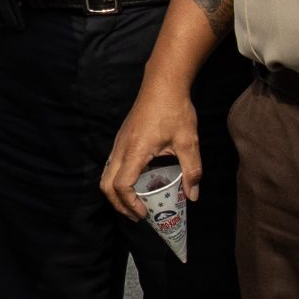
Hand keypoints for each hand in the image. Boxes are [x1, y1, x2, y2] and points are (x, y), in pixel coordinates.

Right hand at [99, 78, 200, 221]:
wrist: (163, 83)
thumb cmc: (175, 110)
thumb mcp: (188, 142)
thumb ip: (192, 170)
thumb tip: (193, 196)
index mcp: (135, 151)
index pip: (121, 185)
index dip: (130, 204)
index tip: (145, 213)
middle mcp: (121, 148)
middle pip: (106, 184)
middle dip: (118, 205)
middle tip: (137, 216)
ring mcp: (118, 142)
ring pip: (106, 174)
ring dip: (116, 193)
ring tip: (136, 204)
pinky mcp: (121, 138)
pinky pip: (112, 165)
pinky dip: (119, 180)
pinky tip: (137, 183)